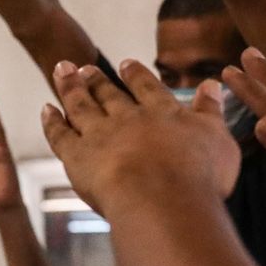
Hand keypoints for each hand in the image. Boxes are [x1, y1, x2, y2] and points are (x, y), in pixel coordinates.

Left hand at [40, 60, 238, 215]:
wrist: (163, 201)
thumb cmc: (199, 177)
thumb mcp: (218, 140)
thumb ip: (211, 112)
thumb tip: (212, 85)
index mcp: (163, 112)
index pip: (147, 87)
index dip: (134, 74)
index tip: (125, 63)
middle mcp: (129, 117)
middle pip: (109, 93)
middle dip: (96, 79)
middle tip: (85, 67)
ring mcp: (101, 135)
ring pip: (81, 105)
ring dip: (70, 87)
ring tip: (62, 71)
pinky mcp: (77, 156)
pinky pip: (60, 134)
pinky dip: (52, 121)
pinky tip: (47, 110)